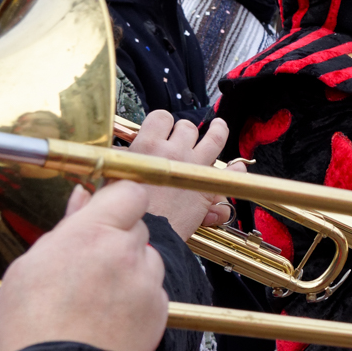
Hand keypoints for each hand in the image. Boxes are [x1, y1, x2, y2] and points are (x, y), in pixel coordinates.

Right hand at [0, 183, 167, 350]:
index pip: (130, 191)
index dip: (120, 197)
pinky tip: (110, 314)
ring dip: (131, 266)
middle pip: (138, 225)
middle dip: (118, 236)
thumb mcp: (30, 264)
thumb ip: (66, 226)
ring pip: (148, 258)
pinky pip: (154, 289)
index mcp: (92, 234)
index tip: (108, 207)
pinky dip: (139, 296)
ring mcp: (148, 282)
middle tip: (89, 261)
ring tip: (96, 295)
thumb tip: (83, 197)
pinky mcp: (160, 309)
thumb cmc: (33, 324)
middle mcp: (127, 252)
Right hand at [124, 111, 231, 239]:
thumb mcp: (114, 180)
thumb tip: (121, 152)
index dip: (164, 121)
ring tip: (219, 126)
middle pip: (186, 127)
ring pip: (214, 138)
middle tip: (184, 137)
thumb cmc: (127, 210)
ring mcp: (194, 166)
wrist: (146, 233)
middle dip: (185, 130)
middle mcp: (173, 150)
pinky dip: (236, 167)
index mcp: (147, 146)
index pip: (161, 117)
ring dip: (218, 130)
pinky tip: (237, 165)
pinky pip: (230, 170)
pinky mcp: (208, 186)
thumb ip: (120, 163)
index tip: (164, 128)